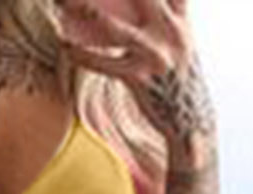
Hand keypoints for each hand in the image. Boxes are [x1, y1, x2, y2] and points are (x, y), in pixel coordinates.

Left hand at [50, 0, 215, 147]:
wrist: (190, 122)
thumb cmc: (178, 79)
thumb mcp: (182, 41)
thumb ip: (170, 14)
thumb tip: (156, 2)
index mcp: (179, 19)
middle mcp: (171, 33)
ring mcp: (156, 56)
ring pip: (114, 29)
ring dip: (86, 12)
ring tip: (62, 2)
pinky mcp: (141, 79)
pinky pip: (105, 64)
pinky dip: (83, 55)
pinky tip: (65, 45)